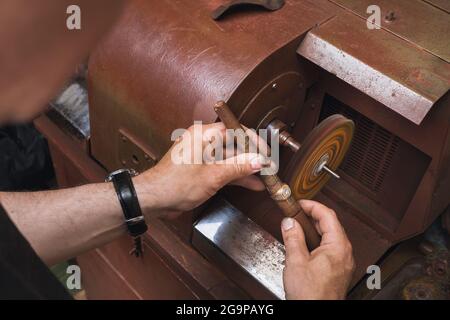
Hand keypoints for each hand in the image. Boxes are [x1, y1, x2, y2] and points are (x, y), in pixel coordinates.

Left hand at [134, 122, 268, 213]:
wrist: (153, 199)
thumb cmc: (174, 184)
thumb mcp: (213, 176)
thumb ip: (238, 167)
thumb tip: (258, 161)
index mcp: (204, 135)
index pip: (236, 130)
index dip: (254, 142)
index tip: (266, 154)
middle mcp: (202, 140)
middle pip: (234, 144)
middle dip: (251, 157)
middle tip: (267, 167)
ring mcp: (201, 154)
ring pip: (229, 157)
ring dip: (245, 168)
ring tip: (263, 177)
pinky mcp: (199, 167)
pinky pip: (221, 166)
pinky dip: (233, 174)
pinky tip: (249, 183)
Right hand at [281, 200, 354, 299]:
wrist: (317, 314)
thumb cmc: (311, 295)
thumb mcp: (296, 262)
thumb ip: (292, 238)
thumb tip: (289, 222)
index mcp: (338, 246)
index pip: (328, 215)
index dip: (313, 206)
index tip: (300, 203)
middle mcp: (345, 253)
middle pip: (331, 225)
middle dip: (312, 216)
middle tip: (297, 213)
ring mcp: (343, 263)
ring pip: (331, 237)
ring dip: (314, 229)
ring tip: (298, 228)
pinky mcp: (339, 271)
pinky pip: (330, 249)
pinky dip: (317, 241)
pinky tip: (304, 246)